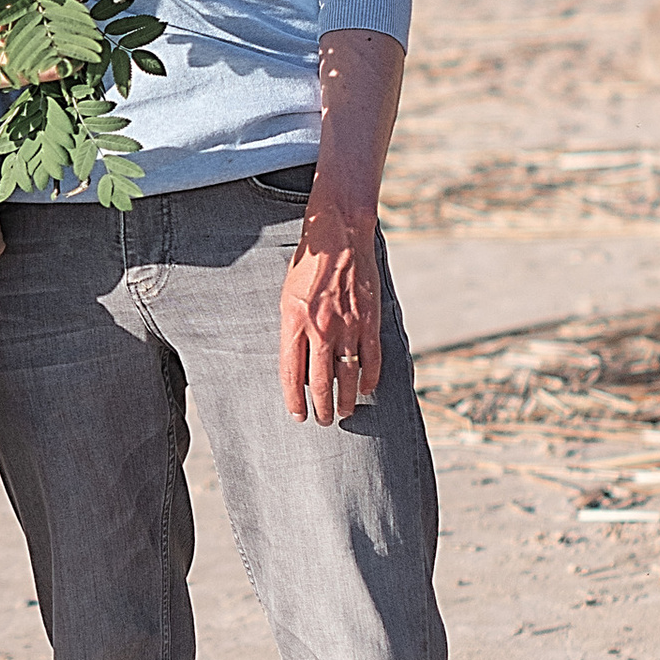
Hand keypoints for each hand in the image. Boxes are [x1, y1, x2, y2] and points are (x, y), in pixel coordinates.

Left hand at [280, 211, 382, 423]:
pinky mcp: (369, 320)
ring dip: (345, 400)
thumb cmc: (307, 268)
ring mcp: (348, 326)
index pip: (291, 374)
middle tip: (322, 421)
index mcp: (294, 323)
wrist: (339, 238)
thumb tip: (296, 366)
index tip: (297, 417)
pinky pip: (372, 358)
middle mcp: (320, 328)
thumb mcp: (287, 298)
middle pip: (320, 381)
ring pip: (347, 375)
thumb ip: (291, 331)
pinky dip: (369, 378)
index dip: (294, 400)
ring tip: (343, 413)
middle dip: (320, 407)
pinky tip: (365, 389)